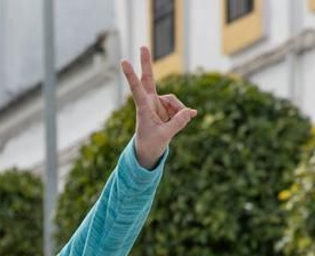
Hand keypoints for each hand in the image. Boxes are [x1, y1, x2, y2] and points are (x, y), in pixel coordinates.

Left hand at [121, 46, 196, 168]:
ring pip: (174, 102)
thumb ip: (178, 123)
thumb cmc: (151, 144)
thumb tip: (191, 112)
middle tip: (143, 46)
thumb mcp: (165, 135)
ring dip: (178, 113)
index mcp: (143, 108)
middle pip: (149, 78)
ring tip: (173, 126)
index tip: (123, 61)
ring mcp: (158, 103)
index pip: (137, 88)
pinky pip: (180, 109)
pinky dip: (181, 116)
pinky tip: (180, 122)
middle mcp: (150, 102)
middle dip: (146, 62)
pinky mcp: (166, 107)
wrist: (149, 151)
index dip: (131, 75)